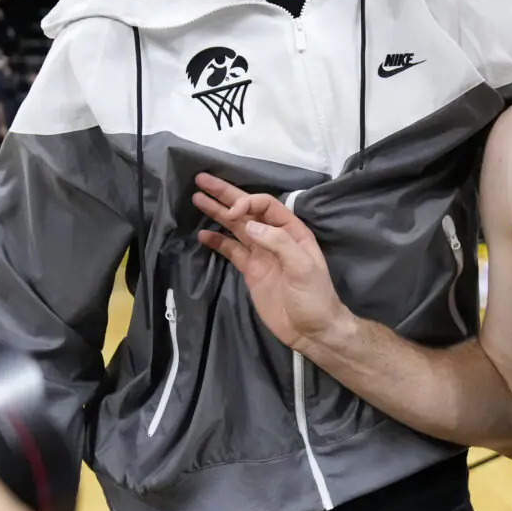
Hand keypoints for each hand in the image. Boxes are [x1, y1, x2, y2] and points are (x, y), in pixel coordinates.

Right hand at [193, 173, 347, 348]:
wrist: (311, 331)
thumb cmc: (314, 297)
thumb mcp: (303, 267)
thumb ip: (278, 243)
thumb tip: (248, 224)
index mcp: (292, 231)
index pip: (266, 206)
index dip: (247, 202)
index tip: (233, 212)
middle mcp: (274, 237)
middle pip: (247, 210)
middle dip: (225, 194)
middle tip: (202, 179)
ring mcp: (260, 254)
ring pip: (236, 227)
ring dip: (217, 213)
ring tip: (197, 199)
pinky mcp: (250, 271)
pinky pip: (231, 250)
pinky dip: (217, 241)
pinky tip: (203, 234)